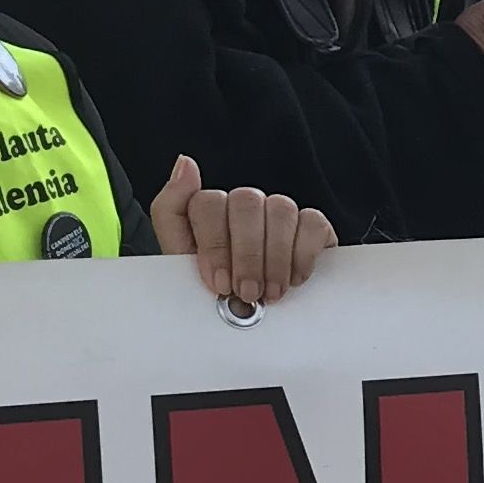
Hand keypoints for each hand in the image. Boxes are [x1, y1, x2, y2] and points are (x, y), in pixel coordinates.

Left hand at [149, 157, 333, 310]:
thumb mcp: (180, 261)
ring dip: (275, 258)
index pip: (208, 202)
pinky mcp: (312, 226)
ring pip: (280, 209)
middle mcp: (244, 205)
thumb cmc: (216, 290)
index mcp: (210, 211)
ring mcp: (279, 212)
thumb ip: (171, 210)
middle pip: (246, 202)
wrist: (250, 320)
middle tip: (247, 292)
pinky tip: (294, 279)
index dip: (214, 243)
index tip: (218, 282)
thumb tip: (185, 163)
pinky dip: (302, 254)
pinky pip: (312, 222)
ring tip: (270, 292)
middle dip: (246, 255)